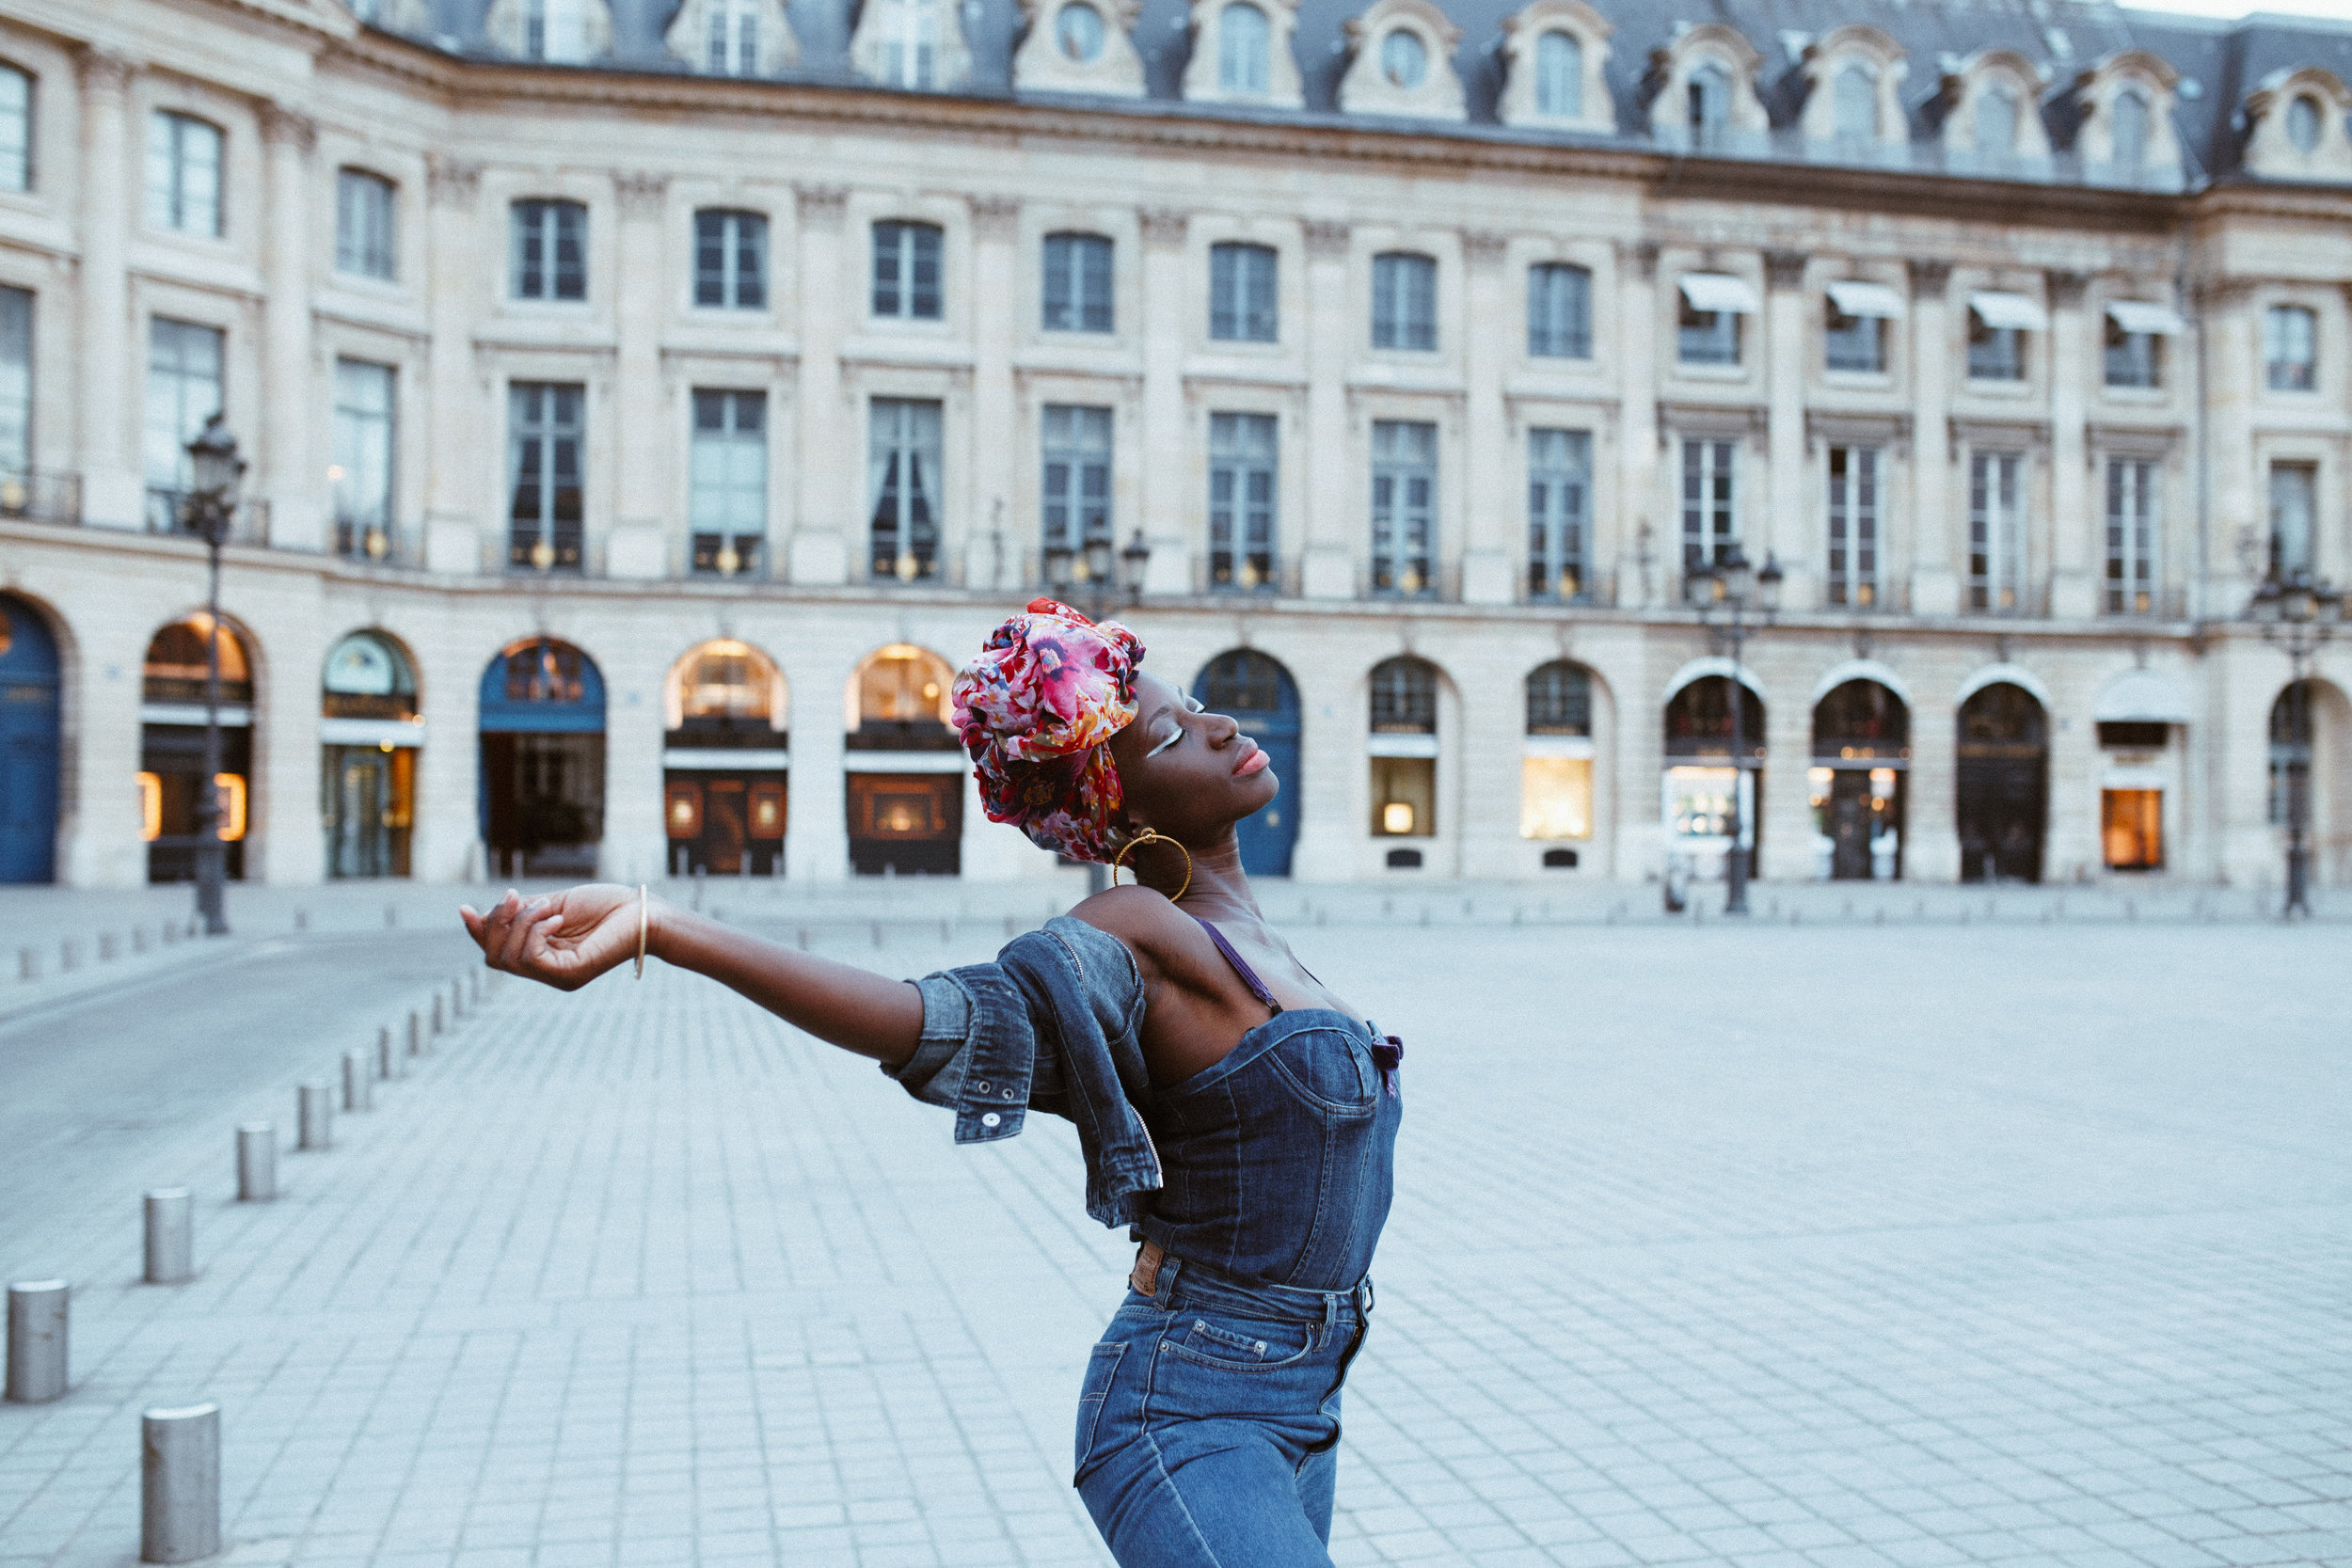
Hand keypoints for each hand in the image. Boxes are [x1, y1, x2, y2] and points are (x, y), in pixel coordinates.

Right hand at [460, 884, 644, 990]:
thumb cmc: (605, 905)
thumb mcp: (552, 904)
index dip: (478, 932)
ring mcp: (558, 976)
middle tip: (515, 897)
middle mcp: (547, 971)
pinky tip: (556, 918)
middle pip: (494, 958)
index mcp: (542, 955)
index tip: (464, 908)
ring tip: (548, 907)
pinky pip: (531, 958)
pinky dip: (535, 932)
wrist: (642, 910)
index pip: (496, 952)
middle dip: (495, 925)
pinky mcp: (571, 975)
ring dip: (520, 923)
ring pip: (509, 958)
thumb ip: (520, 912)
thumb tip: (478, 914)